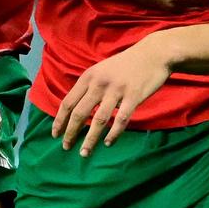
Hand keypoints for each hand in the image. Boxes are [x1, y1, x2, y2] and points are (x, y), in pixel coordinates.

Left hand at [53, 36, 172, 155]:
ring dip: (90, 139)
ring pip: (98, 120)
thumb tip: (76, 109)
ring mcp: (117, 90)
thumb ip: (90, 86)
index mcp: (89, 76)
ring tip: (84, 153)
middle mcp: (99, 83)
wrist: (153, 54)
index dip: (60, 120)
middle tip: (66, 147)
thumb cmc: (126, 64)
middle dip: (70, 133)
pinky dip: (113, 134)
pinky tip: (108, 143)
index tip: (55, 134)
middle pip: (80, 113)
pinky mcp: (133, 97)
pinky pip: (120, 120)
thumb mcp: (102, 70)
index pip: (68, 102)